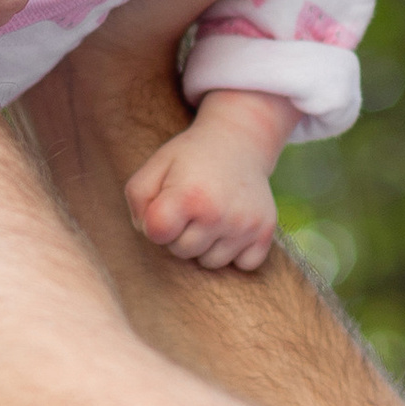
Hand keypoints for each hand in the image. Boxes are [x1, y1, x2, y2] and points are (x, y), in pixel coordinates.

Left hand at [127, 116, 281, 270]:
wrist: (239, 141)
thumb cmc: (191, 157)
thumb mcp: (156, 165)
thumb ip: (138, 199)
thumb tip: (147, 231)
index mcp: (188, 196)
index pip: (157, 234)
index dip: (155, 222)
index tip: (166, 206)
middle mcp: (218, 214)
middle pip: (182, 252)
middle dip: (179, 234)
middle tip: (191, 208)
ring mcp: (245, 225)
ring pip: (211, 262)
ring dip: (206, 245)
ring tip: (210, 215)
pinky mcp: (265, 232)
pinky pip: (244, 264)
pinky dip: (236, 252)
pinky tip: (231, 227)